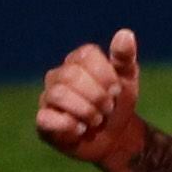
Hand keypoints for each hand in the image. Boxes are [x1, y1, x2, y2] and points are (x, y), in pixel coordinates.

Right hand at [36, 29, 146, 170]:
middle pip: (72, 76)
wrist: (114, 137)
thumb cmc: (117, 103)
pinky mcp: (43, 121)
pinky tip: (80, 130)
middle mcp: (59, 74)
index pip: (87, 56)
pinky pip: (46, 118)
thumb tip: (125, 33)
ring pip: (59, 94)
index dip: (105, 75)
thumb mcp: (127, 79)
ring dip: (85, 110)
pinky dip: (68, 125)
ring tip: (96, 120)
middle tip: (108, 108)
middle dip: (97, 96)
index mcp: (79, 59)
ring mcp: (48, 97)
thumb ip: (124, 58)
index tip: (116, 91)